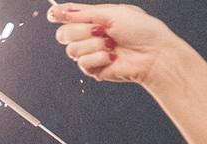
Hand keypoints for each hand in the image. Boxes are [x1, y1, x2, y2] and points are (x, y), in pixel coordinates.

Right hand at [49, 4, 185, 86]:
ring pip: (72, 49)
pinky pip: (83, 63)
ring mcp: (91, 52)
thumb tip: (60, 11)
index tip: (54, 14)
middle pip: (64, 34)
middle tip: (100, 30)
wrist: (153, 54)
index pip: (69, 15)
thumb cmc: (141, 30)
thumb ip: (84, 13)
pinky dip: (99, 58)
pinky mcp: (93, 69)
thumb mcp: (113, 13)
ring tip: (112, 44)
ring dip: (94, 45)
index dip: (58, 14)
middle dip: (81, 31)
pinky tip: (112, 57)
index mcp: (95, 18)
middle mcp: (90, 35)